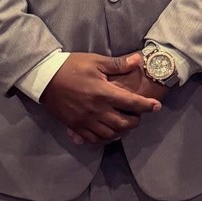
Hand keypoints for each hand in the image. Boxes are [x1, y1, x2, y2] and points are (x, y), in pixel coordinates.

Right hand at [42, 51, 161, 145]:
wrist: (44, 78)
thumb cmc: (71, 66)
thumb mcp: (95, 61)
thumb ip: (118, 64)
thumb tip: (138, 61)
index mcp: (103, 93)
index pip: (132, 103)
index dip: (147, 106)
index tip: (157, 106)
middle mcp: (97, 111)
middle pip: (124, 123)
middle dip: (136, 121)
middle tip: (138, 114)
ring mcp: (86, 121)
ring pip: (111, 134)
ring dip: (122, 130)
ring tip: (125, 123)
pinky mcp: (76, 127)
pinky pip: (95, 139)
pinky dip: (106, 138)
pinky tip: (109, 131)